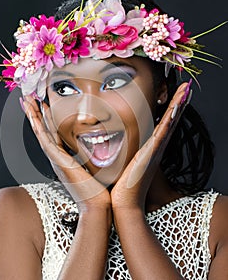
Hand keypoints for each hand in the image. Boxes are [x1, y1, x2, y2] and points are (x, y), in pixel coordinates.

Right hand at [22, 96, 110, 210]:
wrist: (97, 206)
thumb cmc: (98, 188)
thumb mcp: (93, 166)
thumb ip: (91, 154)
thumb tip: (98, 143)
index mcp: (63, 157)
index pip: (51, 133)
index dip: (45, 118)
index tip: (41, 103)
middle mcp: (56, 157)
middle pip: (42, 130)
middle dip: (34, 113)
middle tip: (26, 97)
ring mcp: (56, 159)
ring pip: (41, 132)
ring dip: (33, 116)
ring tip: (26, 100)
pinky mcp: (59, 162)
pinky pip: (47, 141)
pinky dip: (40, 127)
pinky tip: (35, 115)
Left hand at [110, 82, 191, 209]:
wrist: (122, 201)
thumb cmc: (120, 184)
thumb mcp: (119, 163)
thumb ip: (116, 152)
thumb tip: (103, 143)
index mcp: (148, 148)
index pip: (160, 125)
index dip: (168, 111)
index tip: (173, 97)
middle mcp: (155, 147)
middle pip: (169, 121)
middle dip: (177, 104)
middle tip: (186, 88)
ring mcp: (155, 149)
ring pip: (169, 123)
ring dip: (178, 106)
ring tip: (186, 90)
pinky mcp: (152, 153)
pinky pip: (164, 132)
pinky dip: (171, 119)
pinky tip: (176, 107)